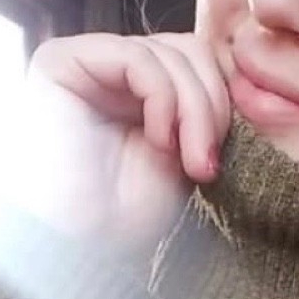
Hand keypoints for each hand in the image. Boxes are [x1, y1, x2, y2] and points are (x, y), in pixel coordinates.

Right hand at [12, 31, 231, 256]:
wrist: (72, 248)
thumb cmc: (121, 216)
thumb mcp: (182, 157)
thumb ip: (203, 112)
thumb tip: (237, 79)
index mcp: (139, 92)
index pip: (197, 63)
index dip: (220, 103)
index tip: (216, 162)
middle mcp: (111, 70)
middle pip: (190, 50)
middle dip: (212, 107)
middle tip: (207, 164)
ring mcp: (86, 62)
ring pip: (172, 51)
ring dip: (194, 110)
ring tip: (187, 162)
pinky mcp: (61, 60)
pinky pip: (138, 57)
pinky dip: (164, 100)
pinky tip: (158, 143)